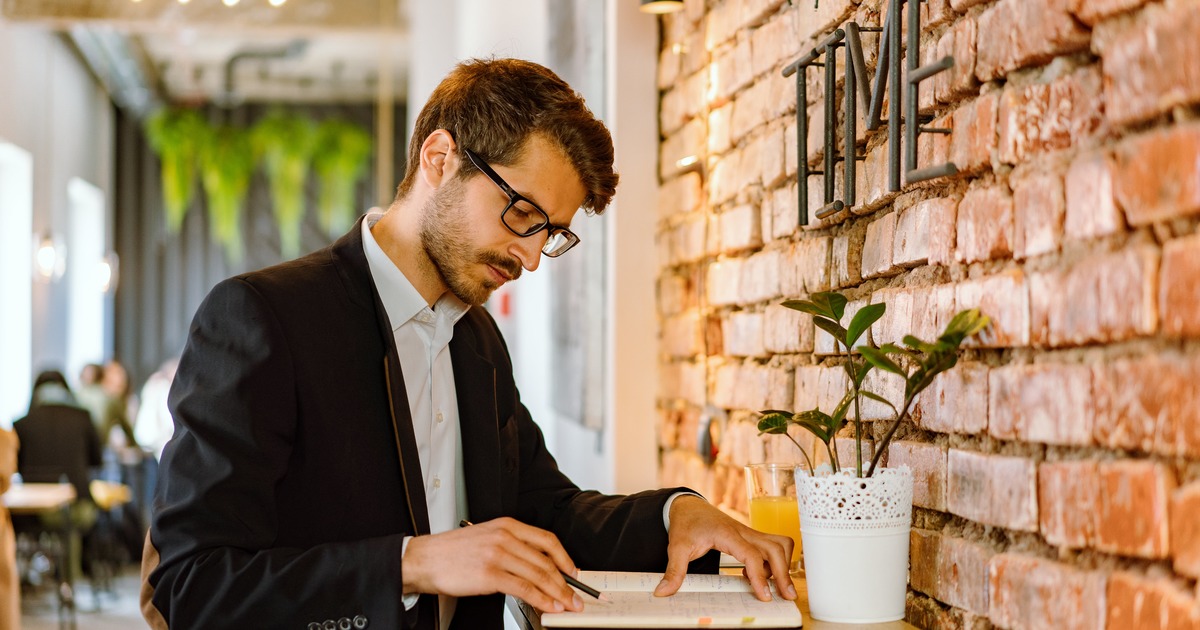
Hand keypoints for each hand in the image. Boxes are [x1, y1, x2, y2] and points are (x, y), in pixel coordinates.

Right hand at [401, 517, 583, 613]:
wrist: (424, 559)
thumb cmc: (452, 552)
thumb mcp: (486, 537)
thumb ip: (511, 546)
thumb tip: (536, 567)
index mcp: (507, 525)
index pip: (546, 540)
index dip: (565, 558)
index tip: (574, 572)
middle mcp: (505, 537)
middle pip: (546, 561)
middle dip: (566, 582)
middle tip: (576, 596)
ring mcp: (498, 555)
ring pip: (539, 575)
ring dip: (558, 593)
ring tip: (567, 606)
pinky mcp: (490, 574)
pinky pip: (524, 589)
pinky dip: (540, 599)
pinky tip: (548, 607)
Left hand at [654, 495, 796, 601]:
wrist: (688, 506)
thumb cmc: (686, 524)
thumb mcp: (676, 547)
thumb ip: (673, 570)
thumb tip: (663, 591)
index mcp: (727, 534)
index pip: (752, 555)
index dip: (760, 577)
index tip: (764, 595)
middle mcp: (743, 531)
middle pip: (775, 548)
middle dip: (784, 573)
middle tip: (787, 596)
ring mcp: (749, 533)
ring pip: (779, 543)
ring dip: (784, 564)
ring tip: (778, 585)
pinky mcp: (751, 536)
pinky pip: (772, 546)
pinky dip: (776, 560)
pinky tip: (762, 574)